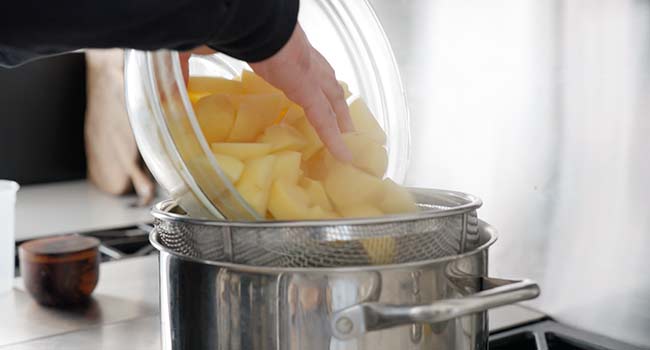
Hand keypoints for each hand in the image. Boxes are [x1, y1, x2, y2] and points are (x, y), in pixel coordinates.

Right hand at [179, 24, 352, 160]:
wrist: (237, 16)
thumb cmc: (220, 25)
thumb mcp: (198, 49)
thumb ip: (185, 73)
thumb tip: (170, 97)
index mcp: (277, 49)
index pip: (299, 67)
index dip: (306, 80)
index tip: (307, 91)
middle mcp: (299, 58)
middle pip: (325, 82)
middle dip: (334, 99)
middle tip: (342, 117)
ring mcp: (306, 72)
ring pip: (332, 99)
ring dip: (341, 118)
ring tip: (349, 136)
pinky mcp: (306, 86)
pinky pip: (325, 118)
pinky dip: (335, 138)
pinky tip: (344, 154)